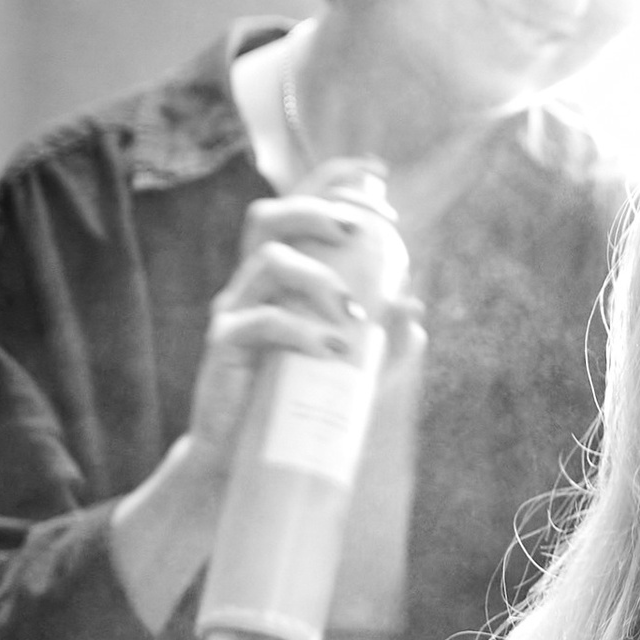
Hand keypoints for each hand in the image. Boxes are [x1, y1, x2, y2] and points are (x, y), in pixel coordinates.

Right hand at [108, 194, 413, 633]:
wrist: (240, 462)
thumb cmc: (294, 406)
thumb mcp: (346, 371)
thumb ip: (381, 341)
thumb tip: (415, 309)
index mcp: (278, 276)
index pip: (298, 207)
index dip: (333, 180)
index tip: (380, 177)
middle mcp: (250, 283)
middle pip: (269, 216)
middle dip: (319, 208)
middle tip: (364, 229)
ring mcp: (232, 312)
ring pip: (267, 260)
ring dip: (320, 274)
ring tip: (355, 311)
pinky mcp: (224, 349)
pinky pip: (258, 321)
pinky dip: (301, 328)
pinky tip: (334, 347)